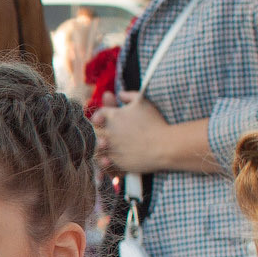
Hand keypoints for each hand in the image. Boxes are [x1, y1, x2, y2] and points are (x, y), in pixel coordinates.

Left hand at [91, 92, 217, 175]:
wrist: (165, 145)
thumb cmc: (155, 122)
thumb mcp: (143, 102)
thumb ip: (129, 95)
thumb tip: (119, 93)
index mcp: (112, 116)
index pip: (97, 115)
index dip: (99, 117)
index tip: (104, 120)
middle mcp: (107, 132)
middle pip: (92, 132)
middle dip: (97, 132)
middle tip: (103, 135)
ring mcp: (109, 148)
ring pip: (94, 148)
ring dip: (99, 148)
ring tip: (107, 148)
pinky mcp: (114, 162)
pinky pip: (102, 163)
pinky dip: (104, 162)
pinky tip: (110, 159)